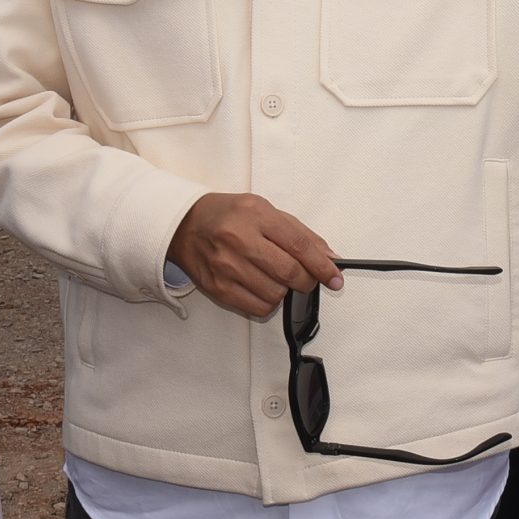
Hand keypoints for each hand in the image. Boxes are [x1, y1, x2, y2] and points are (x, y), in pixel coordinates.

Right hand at [166, 193, 340, 320]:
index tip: (335, 277)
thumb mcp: (264, 210)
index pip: (299, 245)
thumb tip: (328, 258)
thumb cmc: (227, 215)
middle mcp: (240, 240)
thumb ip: (299, 233)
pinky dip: (268, 303)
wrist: (184, 226)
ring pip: (276, 294)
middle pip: (289, 272)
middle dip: (307, 281)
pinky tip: (262, 287)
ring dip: (285, 290)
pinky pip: (257, 308)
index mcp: (255, 215)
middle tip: (307, 279)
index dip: (322, 265)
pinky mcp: (219, 289)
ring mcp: (227, 267)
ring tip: (275, 277)